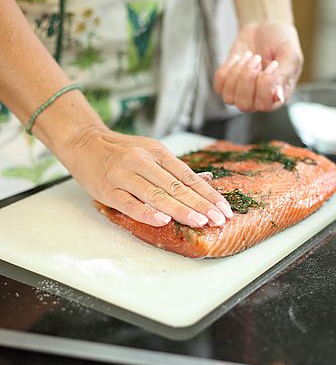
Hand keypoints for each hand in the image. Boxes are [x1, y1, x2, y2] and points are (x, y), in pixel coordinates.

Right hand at [63, 127, 232, 227]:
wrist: (83, 142)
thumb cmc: (121, 151)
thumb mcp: (152, 152)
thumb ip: (176, 169)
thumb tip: (206, 181)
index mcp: (157, 153)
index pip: (188, 177)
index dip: (207, 194)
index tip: (223, 209)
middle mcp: (142, 162)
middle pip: (176, 186)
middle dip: (200, 204)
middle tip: (218, 219)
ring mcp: (124, 175)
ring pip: (156, 194)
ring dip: (180, 209)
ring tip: (199, 222)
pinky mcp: (107, 189)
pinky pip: (129, 203)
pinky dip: (146, 212)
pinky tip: (162, 220)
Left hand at [214, 20, 302, 112]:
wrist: (265, 26)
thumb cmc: (281, 41)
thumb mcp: (290, 55)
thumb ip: (285, 75)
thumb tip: (278, 97)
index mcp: (277, 97)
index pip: (265, 105)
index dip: (264, 84)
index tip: (273, 64)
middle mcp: (259, 100)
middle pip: (244, 105)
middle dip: (247, 77)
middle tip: (257, 59)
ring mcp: (242, 94)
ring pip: (229, 98)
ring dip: (236, 73)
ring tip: (248, 57)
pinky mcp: (228, 84)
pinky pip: (219, 86)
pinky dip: (227, 69)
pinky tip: (238, 59)